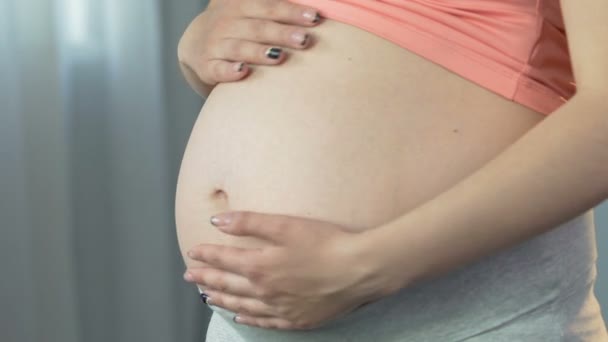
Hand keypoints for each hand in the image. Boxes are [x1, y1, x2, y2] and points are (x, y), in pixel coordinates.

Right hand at [177, 0, 321, 96]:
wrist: (196, 45)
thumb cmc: (239, 28)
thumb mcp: (251, 10)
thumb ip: (276, 8)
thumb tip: (318, 8)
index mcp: (241, 5)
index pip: (269, 7)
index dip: (292, 12)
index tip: (315, 18)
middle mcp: (227, 22)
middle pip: (258, 27)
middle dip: (281, 33)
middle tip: (304, 40)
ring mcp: (216, 44)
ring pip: (239, 47)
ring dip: (259, 52)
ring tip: (279, 56)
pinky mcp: (207, 66)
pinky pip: (218, 69)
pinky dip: (229, 71)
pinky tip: (243, 72)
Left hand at [183, 211, 397, 329]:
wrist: (359, 270)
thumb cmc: (325, 243)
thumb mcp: (285, 225)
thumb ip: (248, 223)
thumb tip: (216, 221)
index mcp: (260, 266)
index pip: (224, 260)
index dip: (206, 255)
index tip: (193, 252)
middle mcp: (265, 291)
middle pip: (227, 285)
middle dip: (206, 279)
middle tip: (190, 277)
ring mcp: (280, 309)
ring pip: (242, 306)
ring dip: (222, 300)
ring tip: (207, 296)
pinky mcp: (297, 320)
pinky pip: (264, 322)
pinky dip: (248, 319)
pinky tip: (241, 317)